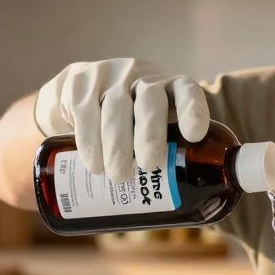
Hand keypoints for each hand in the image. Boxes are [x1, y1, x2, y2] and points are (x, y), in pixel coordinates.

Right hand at [34, 58, 210, 182]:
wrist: (79, 92)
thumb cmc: (131, 118)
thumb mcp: (155, 124)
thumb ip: (171, 150)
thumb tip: (192, 199)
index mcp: (170, 86)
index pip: (187, 91)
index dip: (192, 110)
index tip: (195, 135)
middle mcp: (142, 76)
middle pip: (150, 101)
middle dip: (150, 134)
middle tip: (150, 165)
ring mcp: (111, 76)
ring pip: (116, 107)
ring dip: (117, 144)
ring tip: (118, 176)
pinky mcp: (80, 82)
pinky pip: (86, 111)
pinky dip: (90, 141)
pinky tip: (95, 164)